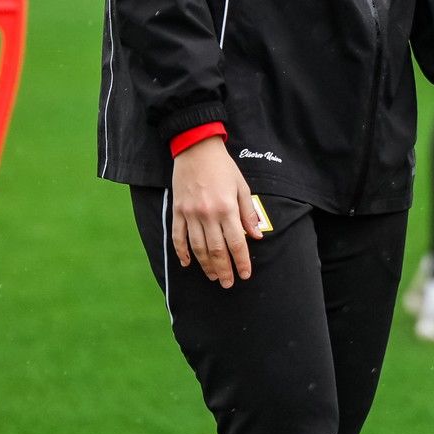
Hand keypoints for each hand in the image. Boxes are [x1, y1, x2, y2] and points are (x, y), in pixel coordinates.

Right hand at [170, 137, 262, 288]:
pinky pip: (178, 237)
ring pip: (198, 247)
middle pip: (216, 250)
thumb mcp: (241, 186)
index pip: (236, 243)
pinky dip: (182, 252)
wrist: (196, 149)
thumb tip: (256, 236)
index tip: (245, 274)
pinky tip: (187, 263)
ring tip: (212, 276)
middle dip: (224, 270)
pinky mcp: (177, 211)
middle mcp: (208, 214)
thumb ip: (248, 213)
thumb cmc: (223, 167)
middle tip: (227, 283)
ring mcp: (190, 214)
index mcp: (227, 208)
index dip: (241, 262)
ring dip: (205, 265)